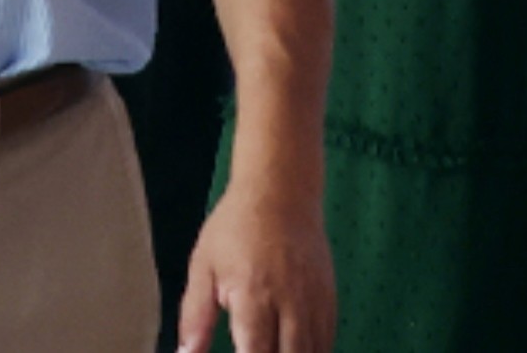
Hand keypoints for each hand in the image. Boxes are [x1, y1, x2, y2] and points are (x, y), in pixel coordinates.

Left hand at [176, 161, 333, 351]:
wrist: (281, 191)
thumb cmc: (236, 227)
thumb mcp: (204, 266)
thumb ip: (195, 316)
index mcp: (253, 296)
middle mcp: (290, 304)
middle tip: (253, 351)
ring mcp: (315, 303)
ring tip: (271, 350)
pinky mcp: (330, 299)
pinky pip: (327, 341)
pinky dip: (313, 352)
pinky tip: (293, 350)